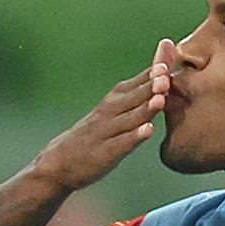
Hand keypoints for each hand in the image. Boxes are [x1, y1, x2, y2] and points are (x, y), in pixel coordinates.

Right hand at [34, 38, 176, 192]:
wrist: (58, 163)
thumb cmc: (93, 137)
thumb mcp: (113, 114)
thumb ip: (137, 97)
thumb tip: (162, 77)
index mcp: (113, 102)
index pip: (134, 84)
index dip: (150, 74)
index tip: (166, 62)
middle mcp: (108, 114)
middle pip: (132, 98)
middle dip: (149, 86)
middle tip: (165, 74)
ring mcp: (104, 133)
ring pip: (128, 119)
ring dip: (144, 108)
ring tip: (160, 99)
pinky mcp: (102, 154)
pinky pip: (120, 144)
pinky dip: (133, 137)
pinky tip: (147, 130)